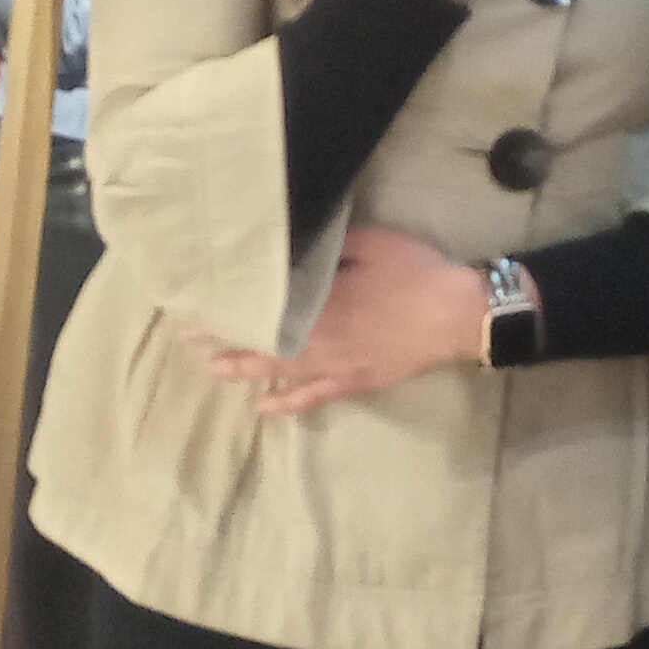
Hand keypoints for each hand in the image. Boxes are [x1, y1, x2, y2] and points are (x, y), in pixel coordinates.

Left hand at [207, 226, 484, 415]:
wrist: (459, 313)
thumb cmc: (416, 273)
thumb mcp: (370, 243)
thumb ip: (329, 245)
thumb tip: (296, 244)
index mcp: (322, 300)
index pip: (264, 304)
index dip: (231, 305)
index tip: (200, 299)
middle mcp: (319, 336)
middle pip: (262, 338)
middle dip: (225, 336)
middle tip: (189, 334)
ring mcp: (335, 364)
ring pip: (278, 370)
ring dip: (243, 368)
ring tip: (212, 366)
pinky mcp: (353, 381)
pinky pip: (311, 397)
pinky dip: (285, 403)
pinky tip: (261, 406)